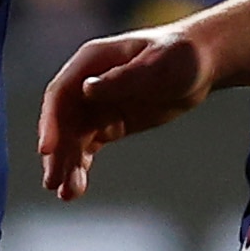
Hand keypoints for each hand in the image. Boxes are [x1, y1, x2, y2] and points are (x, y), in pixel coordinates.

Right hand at [36, 22, 215, 199]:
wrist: (202, 64)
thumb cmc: (181, 55)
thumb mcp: (157, 65)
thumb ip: (123, 78)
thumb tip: (87, 90)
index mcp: (91, 62)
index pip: (61, 94)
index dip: (51, 122)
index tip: (48, 150)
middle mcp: (87, 84)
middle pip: (63, 121)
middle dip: (58, 152)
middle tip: (53, 183)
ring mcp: (96, 104)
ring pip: (73, 138)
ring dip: (67, 164)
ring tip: (67, 194)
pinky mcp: (110, 122)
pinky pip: (87, 146)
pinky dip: (80, 165)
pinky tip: (77, 186)